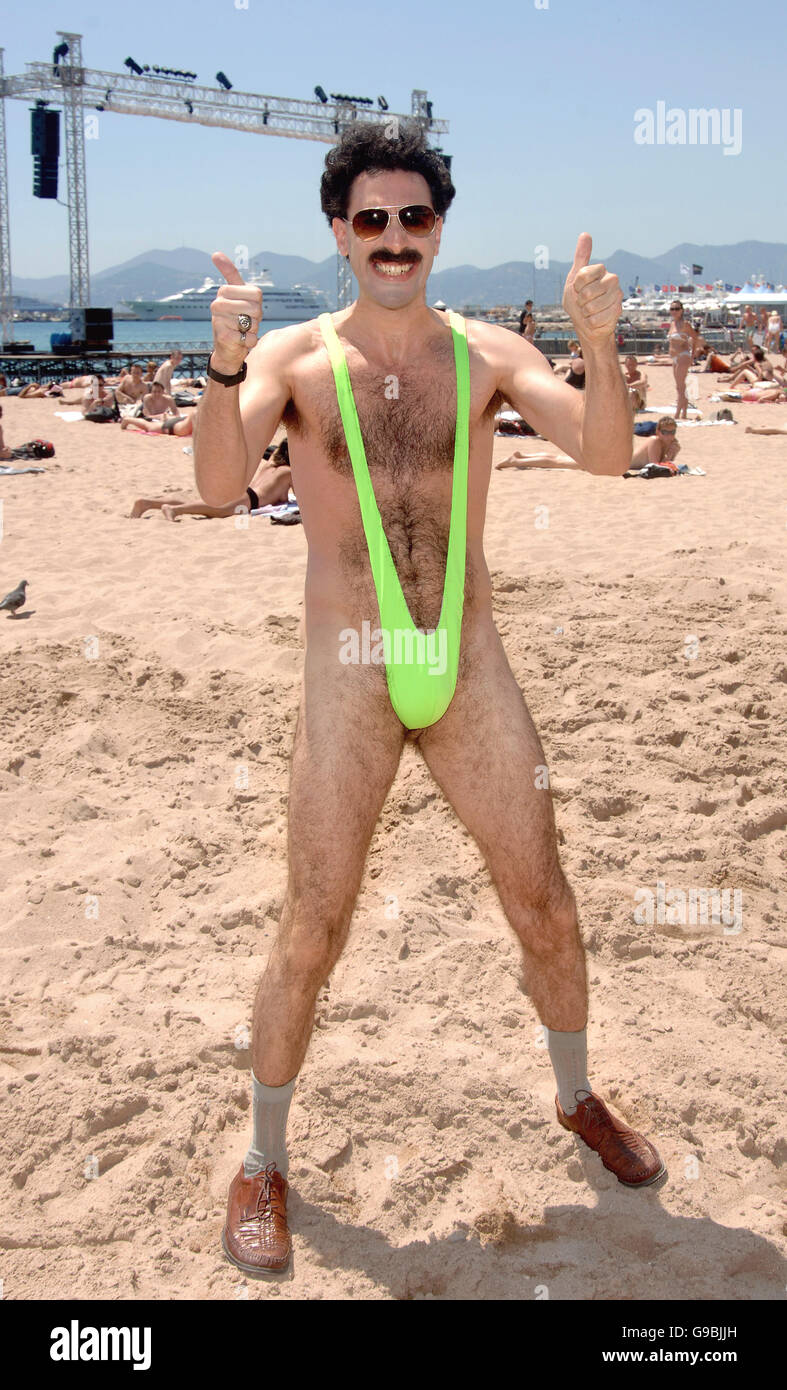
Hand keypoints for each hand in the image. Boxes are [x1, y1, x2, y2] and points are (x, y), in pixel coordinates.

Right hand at [209, 251, 262, 373]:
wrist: (227, 349)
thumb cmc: (237, 319)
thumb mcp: (239, 295)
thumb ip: (231, 274)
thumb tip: (215, 253)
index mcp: (224, 291)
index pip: (256, 293)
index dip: (258, 304)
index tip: (248, 307)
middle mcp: (218, 304)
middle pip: (255, 308)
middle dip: (256, 318)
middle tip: (246, 322)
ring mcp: (219, 320)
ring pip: (252, 323)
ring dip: (252, 330)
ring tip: (242, 331)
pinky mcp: (222, 336)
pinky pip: (249, 337)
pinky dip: (250, 341)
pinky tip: (240, 340)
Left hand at [562, 233, 621, 347]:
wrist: (586, 324)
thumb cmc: (578, 301)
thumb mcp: (574, 278)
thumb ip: (581, 257)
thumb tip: (585, 234)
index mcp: (600, 270)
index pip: (583, 274)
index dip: (576, 285)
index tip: (577, 288)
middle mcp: (612, 280)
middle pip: (588, 292)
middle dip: (580, 301)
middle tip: (584, 302)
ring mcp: (616, 295)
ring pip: (592, 307)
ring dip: (585, 313)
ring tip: (589, 311)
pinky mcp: (617, 311)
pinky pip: (596, 319)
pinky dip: (590, 322)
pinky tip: (595, 319)